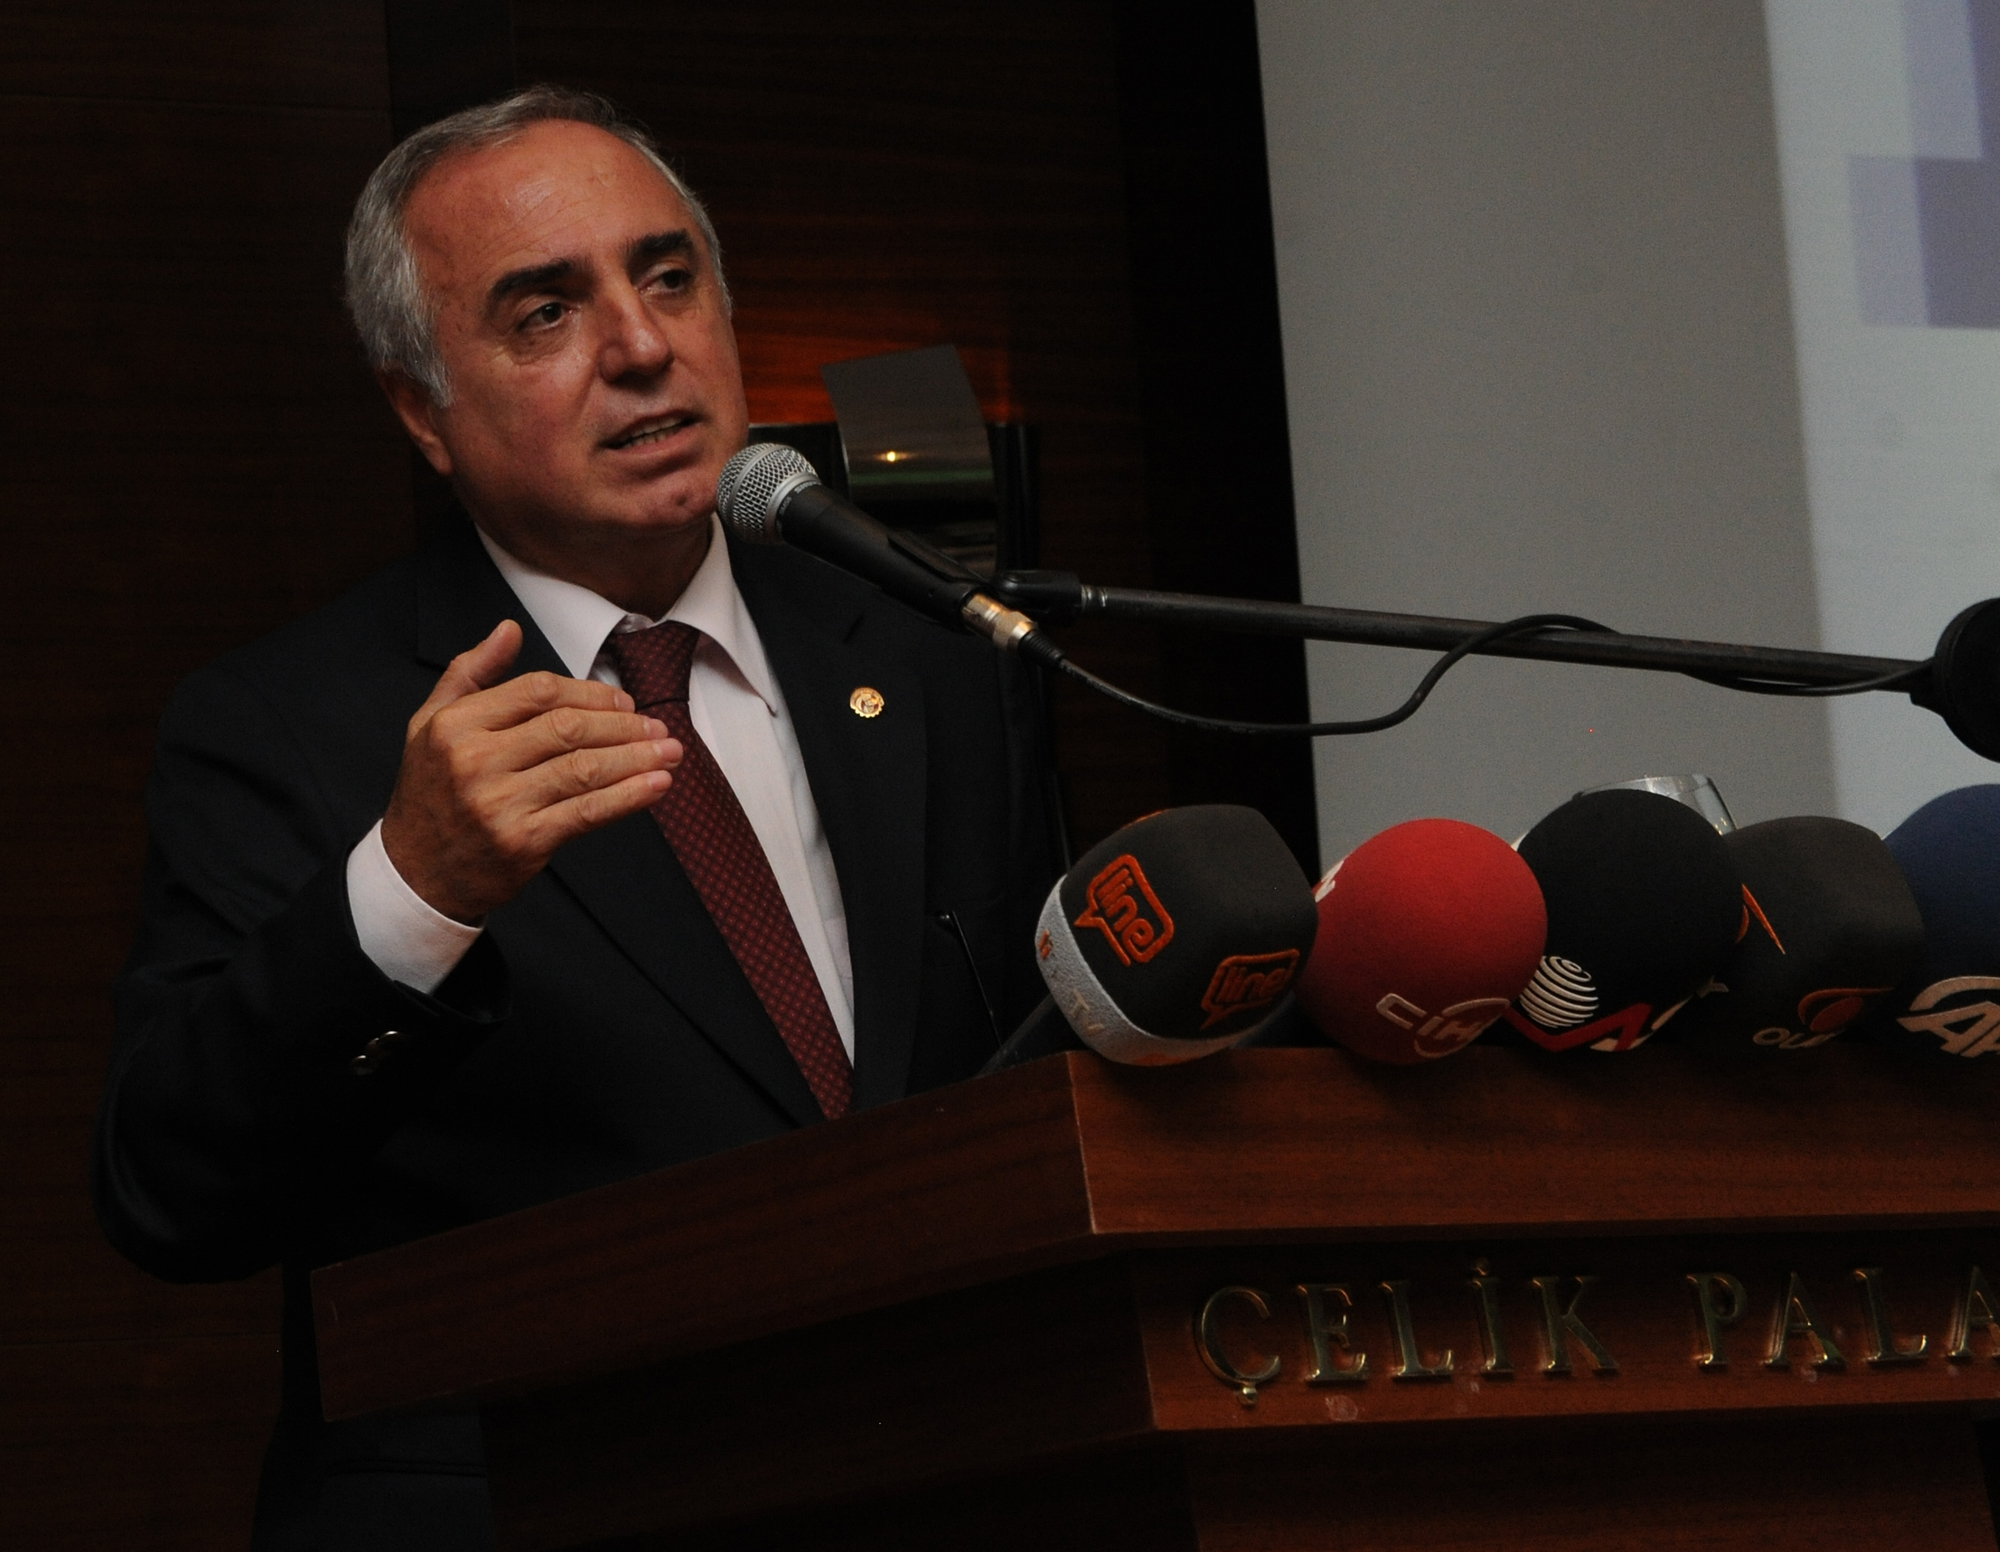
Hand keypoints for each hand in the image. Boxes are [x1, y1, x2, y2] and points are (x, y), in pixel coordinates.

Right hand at [380, 620, 681, 922]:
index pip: (538, 692)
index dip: (590, 693)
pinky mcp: (522, 841)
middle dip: (623, 724)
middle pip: (568, 728)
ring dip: (637, 757)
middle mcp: (474, 761)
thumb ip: (470, 673)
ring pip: (584, 768)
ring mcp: (498, 803)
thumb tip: (509, 630)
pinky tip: (657, 785)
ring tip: (671, 752)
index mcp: (455, 725)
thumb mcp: (430, 724)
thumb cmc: (431, 793)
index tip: (623, 699)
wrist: (417, 874)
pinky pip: (587, 811)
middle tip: (657, 727)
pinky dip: (629, 796)